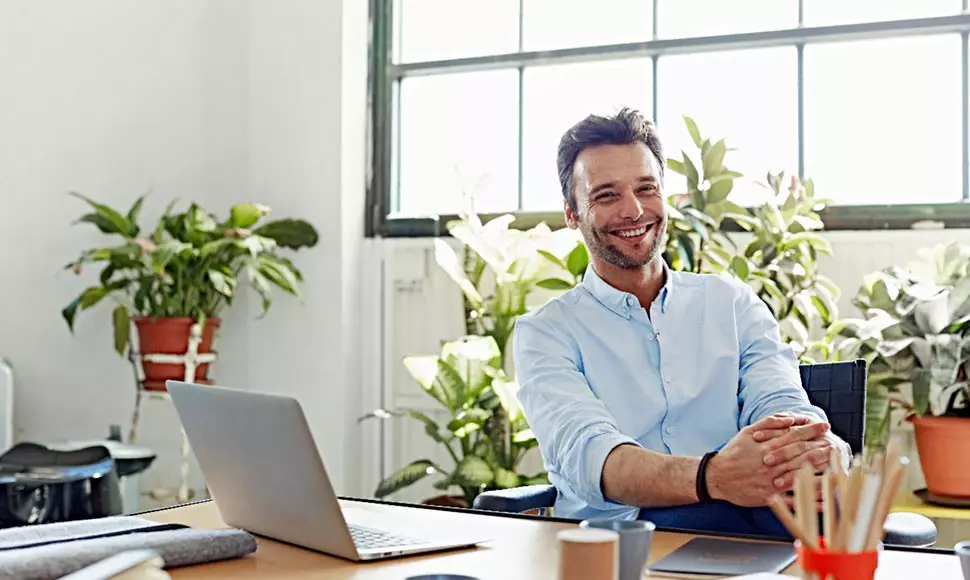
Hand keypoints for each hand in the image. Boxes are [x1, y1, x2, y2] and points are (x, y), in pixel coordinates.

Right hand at [705, 415, 827, 506]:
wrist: (717, 477)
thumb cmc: (734, 453)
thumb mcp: (747, 432)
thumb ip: (769, 423)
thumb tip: (791, 418)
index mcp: (767, 446)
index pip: (794, 435)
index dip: (811, 430)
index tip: (825, 426)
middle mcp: (772, 463)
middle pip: (801, 454)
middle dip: (821, 447)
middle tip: (836, 443)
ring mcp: (772, 481)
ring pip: (801, 476)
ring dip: (821, 472)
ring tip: (838, 467)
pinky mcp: (771, 497)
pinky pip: (794, 500)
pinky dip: (810, 501)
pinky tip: (826, 500)